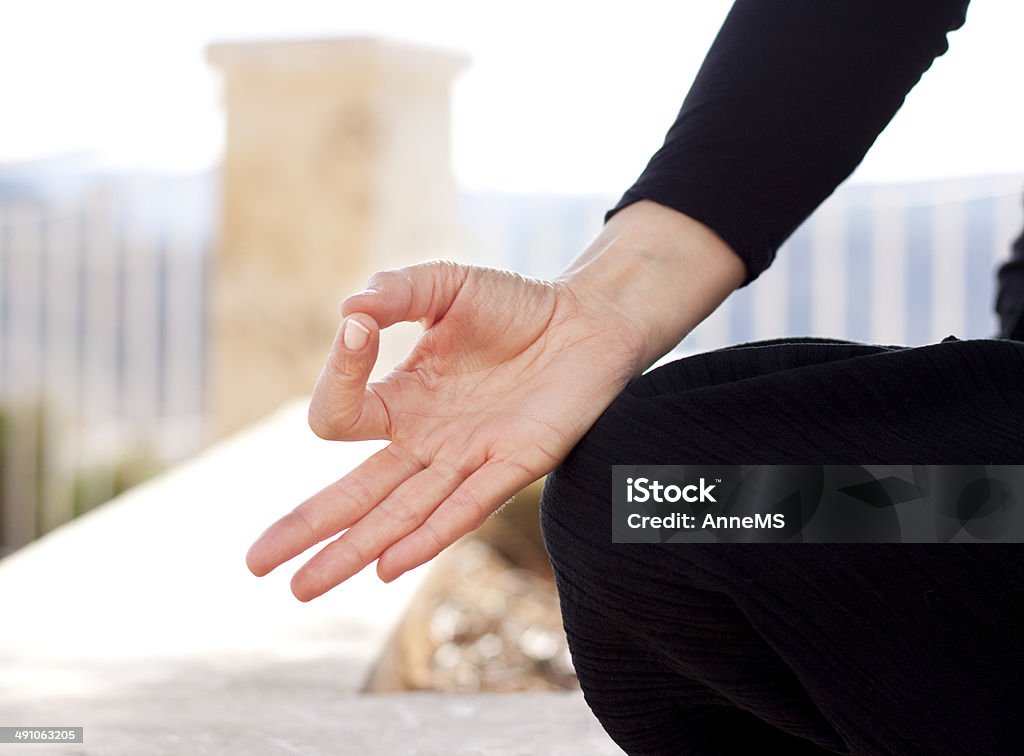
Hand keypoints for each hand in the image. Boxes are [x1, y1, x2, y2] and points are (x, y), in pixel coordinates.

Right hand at [246, 260, 646, 599]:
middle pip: (355, 494)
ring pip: (398, 516)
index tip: (358, 331)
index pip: (343, 414)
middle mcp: (427, 439)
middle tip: (255, 564)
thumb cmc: (515, 306)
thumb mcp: (447, 285)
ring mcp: (467, 458)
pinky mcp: (514, 466)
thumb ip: (398, 292)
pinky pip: (464, 508)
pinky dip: (427, 537)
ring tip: (301, 589)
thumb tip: (349, 312)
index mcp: (403, 398)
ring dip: (352, 551)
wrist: (587, 321)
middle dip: (306, 527)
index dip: (337, 375)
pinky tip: (386, 568)